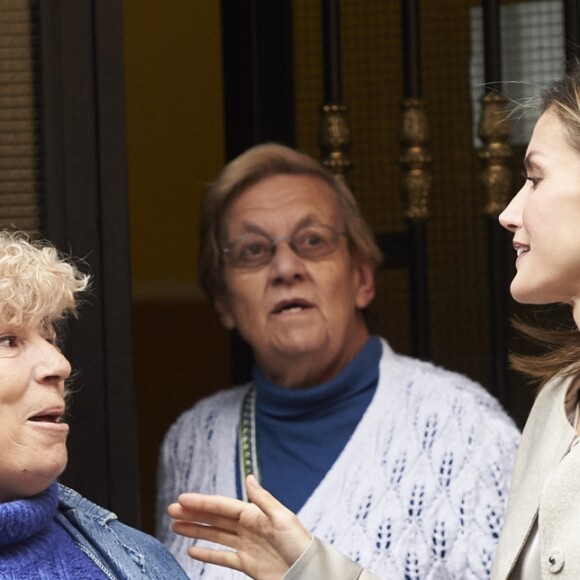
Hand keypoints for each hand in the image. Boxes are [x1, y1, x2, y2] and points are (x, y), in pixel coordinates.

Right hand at [168, 475, 311, 579]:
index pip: (222, 506)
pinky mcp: (247, 564)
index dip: (202, 502)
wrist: (308, 572)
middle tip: (171, 510)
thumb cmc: (300, 543)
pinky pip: (222, 557)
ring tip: (176, 526)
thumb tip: (249, 477)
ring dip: (196, 530)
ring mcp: (245, 546)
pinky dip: (207, 553)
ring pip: (214, 535)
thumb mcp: (282, 517)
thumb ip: (263, 499)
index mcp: (255, 514)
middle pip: (215, 519)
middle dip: (193, 514)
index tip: (182, 499)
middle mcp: (247, 528)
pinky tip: (192, 549)